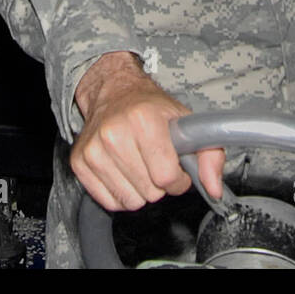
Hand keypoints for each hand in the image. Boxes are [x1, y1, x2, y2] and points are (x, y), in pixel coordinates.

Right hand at [71, 51, 224, 210]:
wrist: (114, 91)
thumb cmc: (152, 108)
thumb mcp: (188, 122)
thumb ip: (210, 156)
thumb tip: (214, 189)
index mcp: (144, 121)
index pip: (166, 176)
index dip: (178, 179)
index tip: (177, 168)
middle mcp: (114, 134)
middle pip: (150, 191)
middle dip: (160, 183)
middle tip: (157, 162)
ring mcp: (94, 150)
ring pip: (129, 201)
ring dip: (141, 190)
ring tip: (141, 165)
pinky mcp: (80, 163)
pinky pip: (109, 202)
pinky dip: (121, 194)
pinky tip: (125, 172)